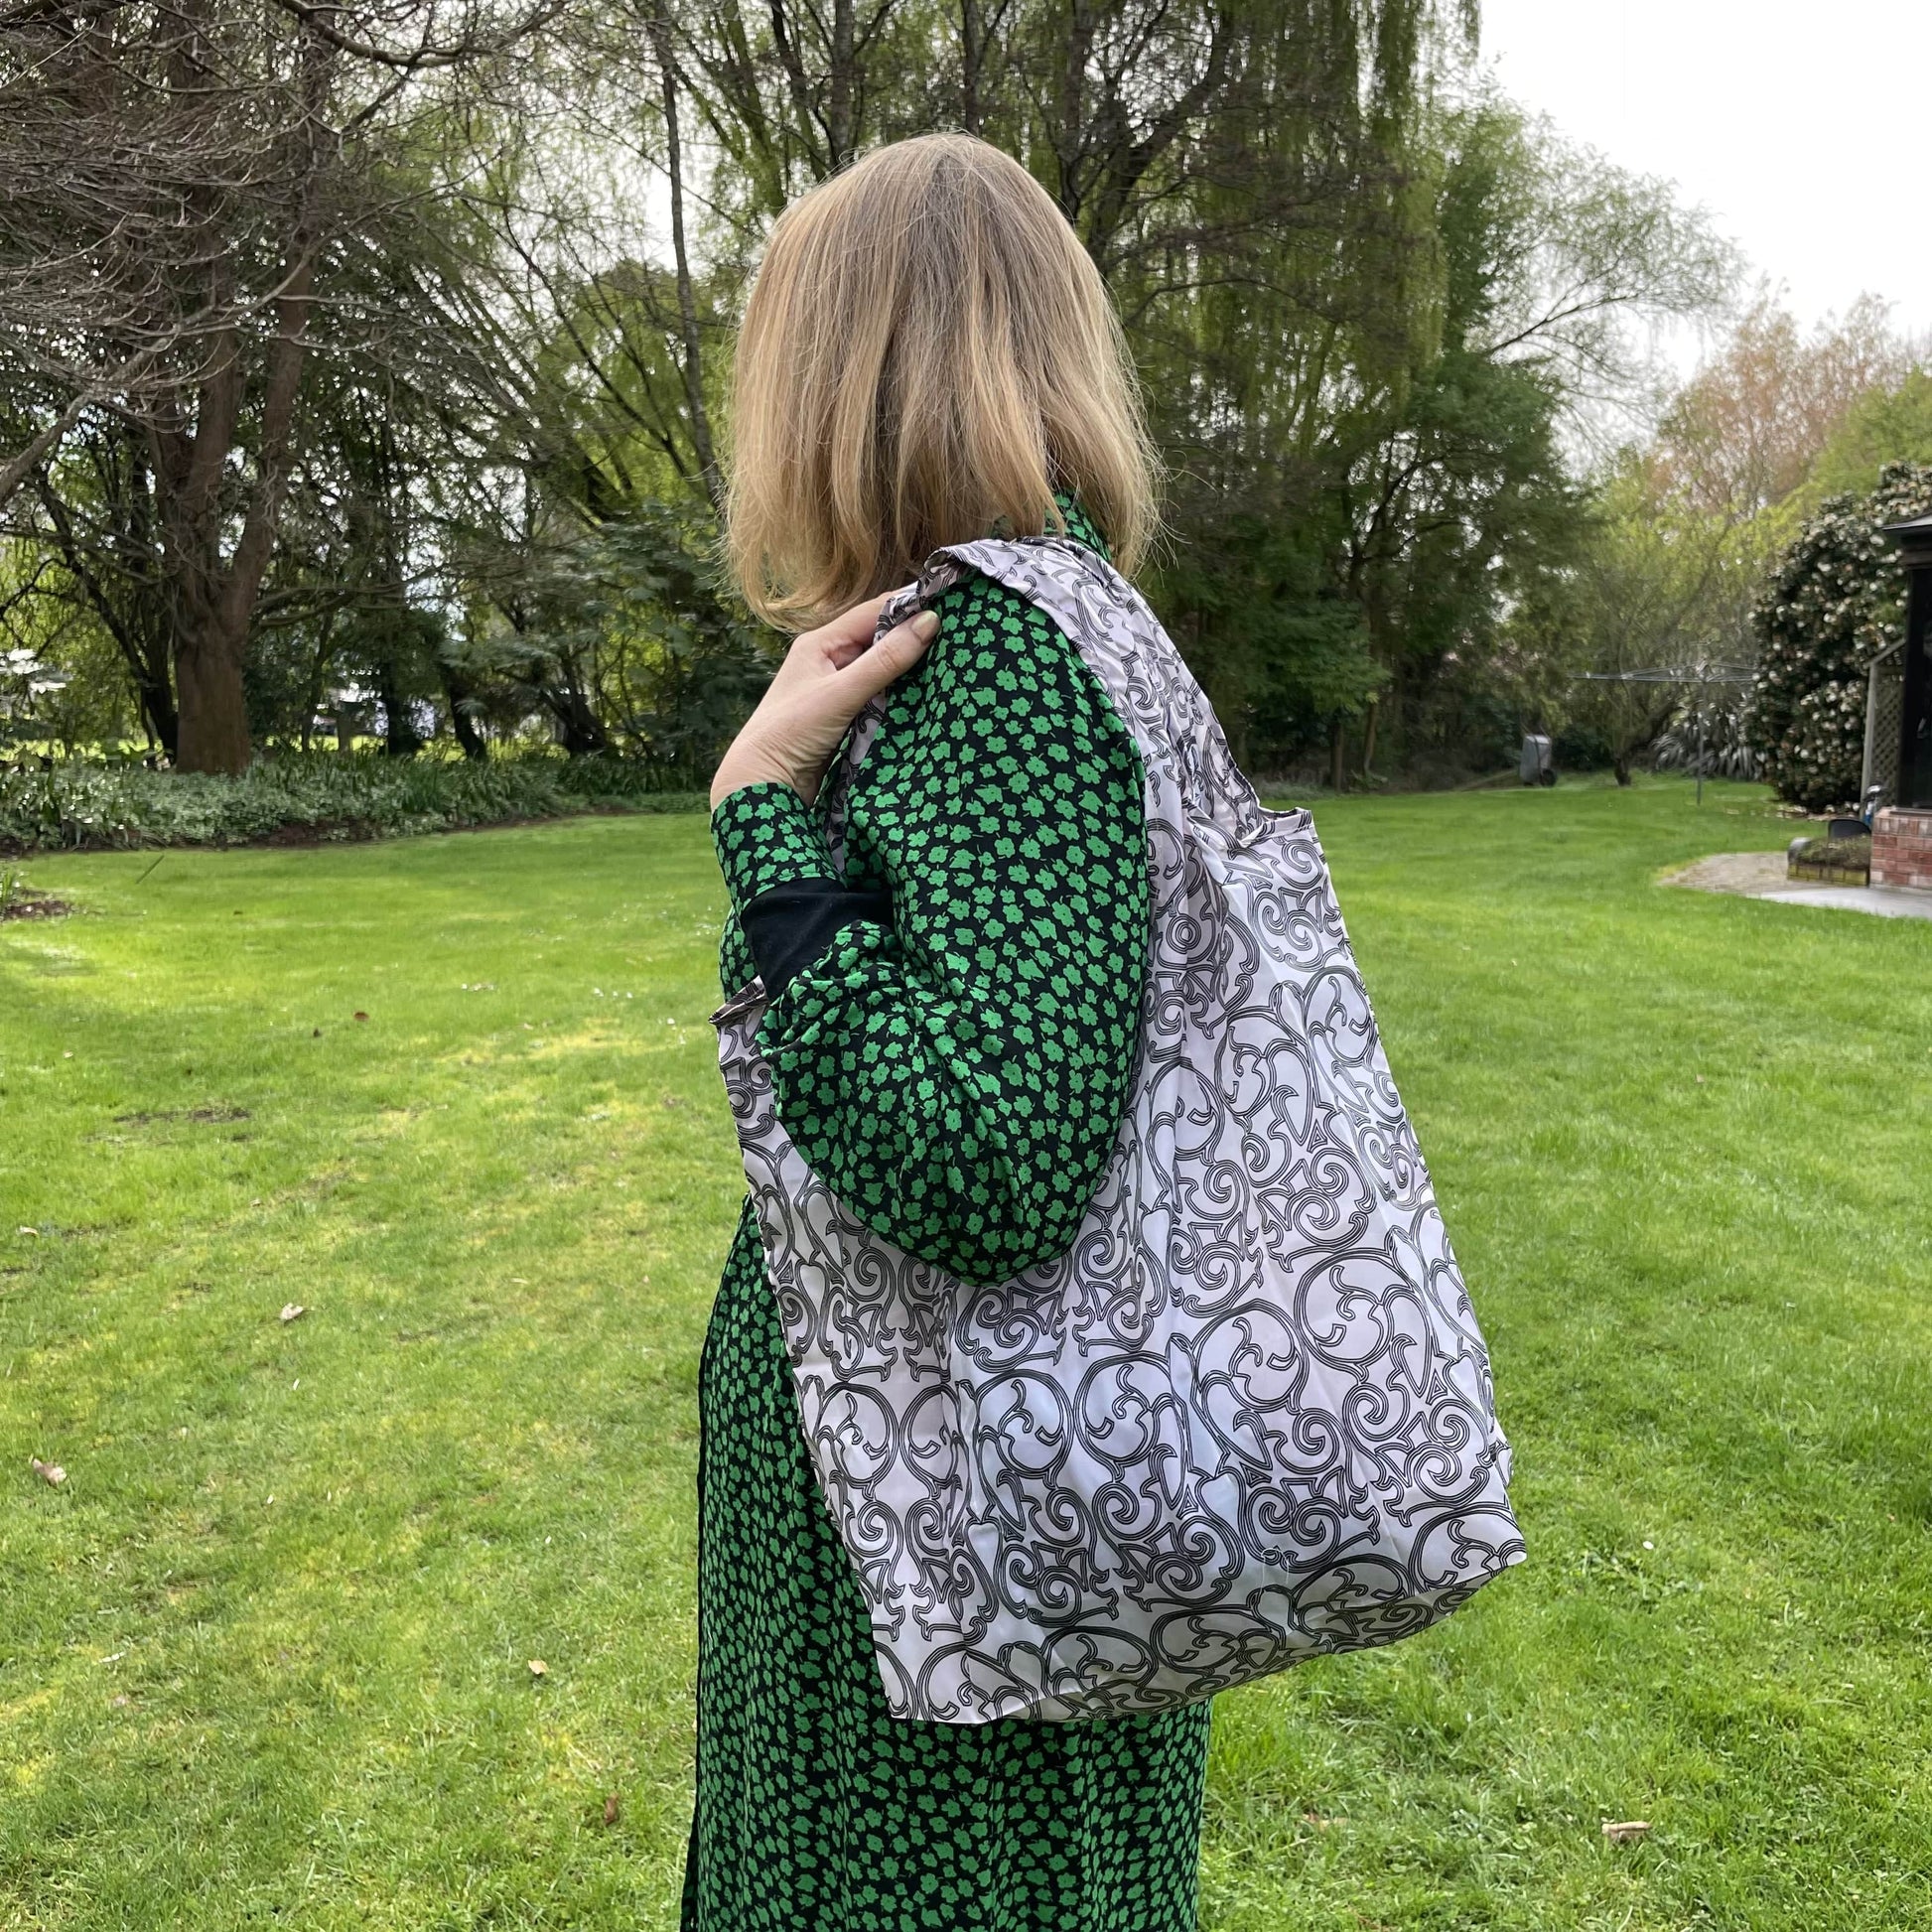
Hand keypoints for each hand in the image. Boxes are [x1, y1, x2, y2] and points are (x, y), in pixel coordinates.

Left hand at [710, 594, 938, 809]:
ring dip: (910, 669)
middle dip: (914, 638)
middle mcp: (829, 660)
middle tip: (958, 636)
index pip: (873, 612)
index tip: (949, 606)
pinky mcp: (846, 716)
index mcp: (820, 643)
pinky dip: (901, 695)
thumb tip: (929, 622)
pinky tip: (926, 696)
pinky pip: (880, 697)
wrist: (764, 784)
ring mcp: (838, 689)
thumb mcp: (841, 693)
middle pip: (880, 639)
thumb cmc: (791, 732)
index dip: (909, 607)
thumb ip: (885, 661)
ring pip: (883, 669)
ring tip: (951, 664)